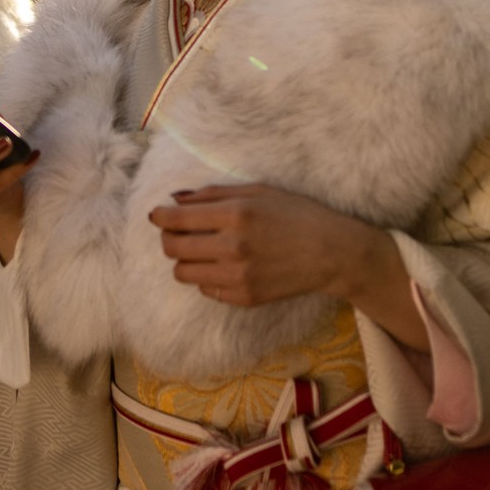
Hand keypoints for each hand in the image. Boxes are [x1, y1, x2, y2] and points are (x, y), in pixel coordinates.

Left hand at [148, 185, 395, 307]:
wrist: (332, 253)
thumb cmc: (296, 214)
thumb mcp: (258, 192)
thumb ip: (214, 194)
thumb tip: (175, 199)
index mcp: (235, 214)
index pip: (176, 219)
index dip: (159, 217)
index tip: (157, 215)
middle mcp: (233, 247)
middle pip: (173, 248)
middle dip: (169, 238)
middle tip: (179, 232)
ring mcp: (238, 276)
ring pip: (183, 273)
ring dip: (185, 260)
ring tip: (202, 250)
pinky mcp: (244, 297)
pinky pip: (206, 289)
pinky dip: (208, 277)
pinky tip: (226, 265)